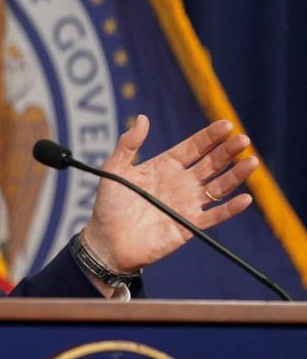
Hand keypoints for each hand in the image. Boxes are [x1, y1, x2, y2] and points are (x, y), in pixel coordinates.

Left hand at [82, 115, 254, 274]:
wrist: (106, 240)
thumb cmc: (109, 204)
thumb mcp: (115, 169)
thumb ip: (128, 144)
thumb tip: (143, 118)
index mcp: (164, 166)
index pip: (193, 147)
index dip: (209, 136)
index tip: (226, 125)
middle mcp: (180, 182)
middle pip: (210, 163)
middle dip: (227, 151)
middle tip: (243, 139)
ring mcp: (187, 203)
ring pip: (218, 186)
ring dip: (236, 175)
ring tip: (251, 162)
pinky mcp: (189, 225)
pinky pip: (214, 215)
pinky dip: (230, 209)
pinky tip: (244, 199)